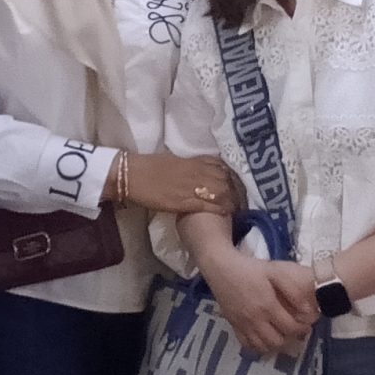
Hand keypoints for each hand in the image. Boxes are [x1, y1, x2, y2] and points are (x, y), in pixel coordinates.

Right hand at [121, 152, 238, 216]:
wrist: (132, 176)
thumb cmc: (149, 166)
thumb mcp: (174, 161)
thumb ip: (190, 166)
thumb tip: (200, 171)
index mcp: (193, 160)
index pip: (221, 166)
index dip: (231, 175)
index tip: (237, 183)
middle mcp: (197, 171)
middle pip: (226, 180)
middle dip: (236, 189)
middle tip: (242, 199)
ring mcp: (193, 186)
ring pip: (222, 192)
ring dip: (232, 201)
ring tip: (237, 208)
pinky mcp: (186, 201)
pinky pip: (210, 205)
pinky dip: (221, 209)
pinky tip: (227, 213)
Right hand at [203, 248, 318, 357]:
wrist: (221, 268)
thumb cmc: (250, 269)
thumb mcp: (275, 272)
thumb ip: (292, 289)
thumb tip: (307, 308)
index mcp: (267, 306)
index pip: (290, 328)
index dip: (302, 329)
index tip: (306, 324)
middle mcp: (255, 319)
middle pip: (277, 341)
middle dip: (290, 338)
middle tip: (294, 329)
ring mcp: (243, 325)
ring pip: (262, 346)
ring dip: (275, 344)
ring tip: (281, 334)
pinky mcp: (233, 326)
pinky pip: (247, 345)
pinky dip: (258, 345)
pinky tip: (264, 337)